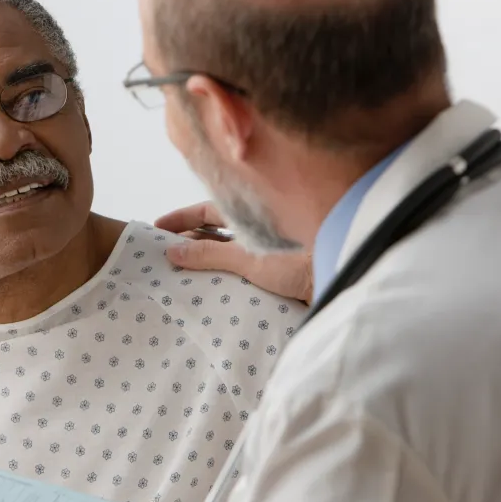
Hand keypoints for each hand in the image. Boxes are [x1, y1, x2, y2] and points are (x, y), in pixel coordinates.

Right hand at [156, 202, 312, 304]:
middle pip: (215, 232)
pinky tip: (211, 290)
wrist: (344, 278)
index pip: (206, 211)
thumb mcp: (249, 257)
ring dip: (206, 262)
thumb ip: (210, 254)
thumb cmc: (301, 259)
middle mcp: (258, 228)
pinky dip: (224, 277)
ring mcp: (267, 249)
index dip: (181, 219)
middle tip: (162, 258)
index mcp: (250, 214)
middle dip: (189, 242)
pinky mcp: (277, 272)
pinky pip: (241, 271)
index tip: (156, 229)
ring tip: (180, 277)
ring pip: (228, 252)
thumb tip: (172, 251)